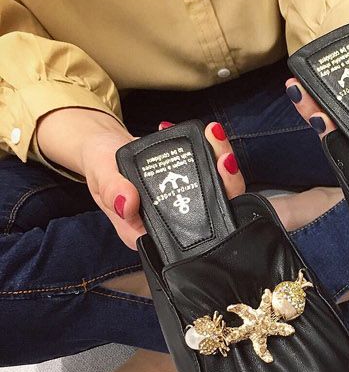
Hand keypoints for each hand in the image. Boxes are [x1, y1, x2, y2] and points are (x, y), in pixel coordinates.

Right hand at [35, 108, 244, 252]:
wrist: (106, 148)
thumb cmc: (101, 168)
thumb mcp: (100, 177)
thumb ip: (112, 189)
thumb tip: (127, 203)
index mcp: (150, 235)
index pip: (186, 238)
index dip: (206, 221)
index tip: (212, 191)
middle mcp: (173, 223)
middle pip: (212, 214)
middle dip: (225, 186)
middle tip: (222, 158)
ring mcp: (185, 201)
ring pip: (216, 190)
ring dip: (222, 164)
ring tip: (215, 137)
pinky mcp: (191, 181)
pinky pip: (210, 170)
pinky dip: (213, 151)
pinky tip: (209, 133)